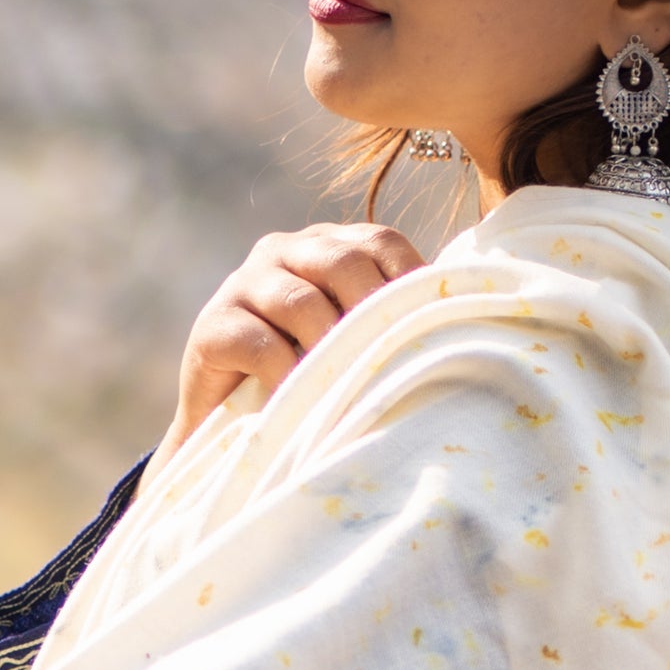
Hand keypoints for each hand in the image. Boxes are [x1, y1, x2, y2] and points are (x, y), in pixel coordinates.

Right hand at [169, 221, 421, 445]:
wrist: (232, 428)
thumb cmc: (312, 383)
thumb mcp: (354, 343)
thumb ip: (388, 321)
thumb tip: (456, 325)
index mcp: (327, 245)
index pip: (381, 241)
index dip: (410, 280)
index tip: (432, 328)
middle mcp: (283, 250)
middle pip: (344, 262)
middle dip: (373, 313)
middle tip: (390, 360)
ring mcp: (244, 283)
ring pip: (302, 302)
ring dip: (331, 349)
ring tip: (349, 387)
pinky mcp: (213, 325)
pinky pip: (260, 343)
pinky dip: (289, 376)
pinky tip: (303, 402)